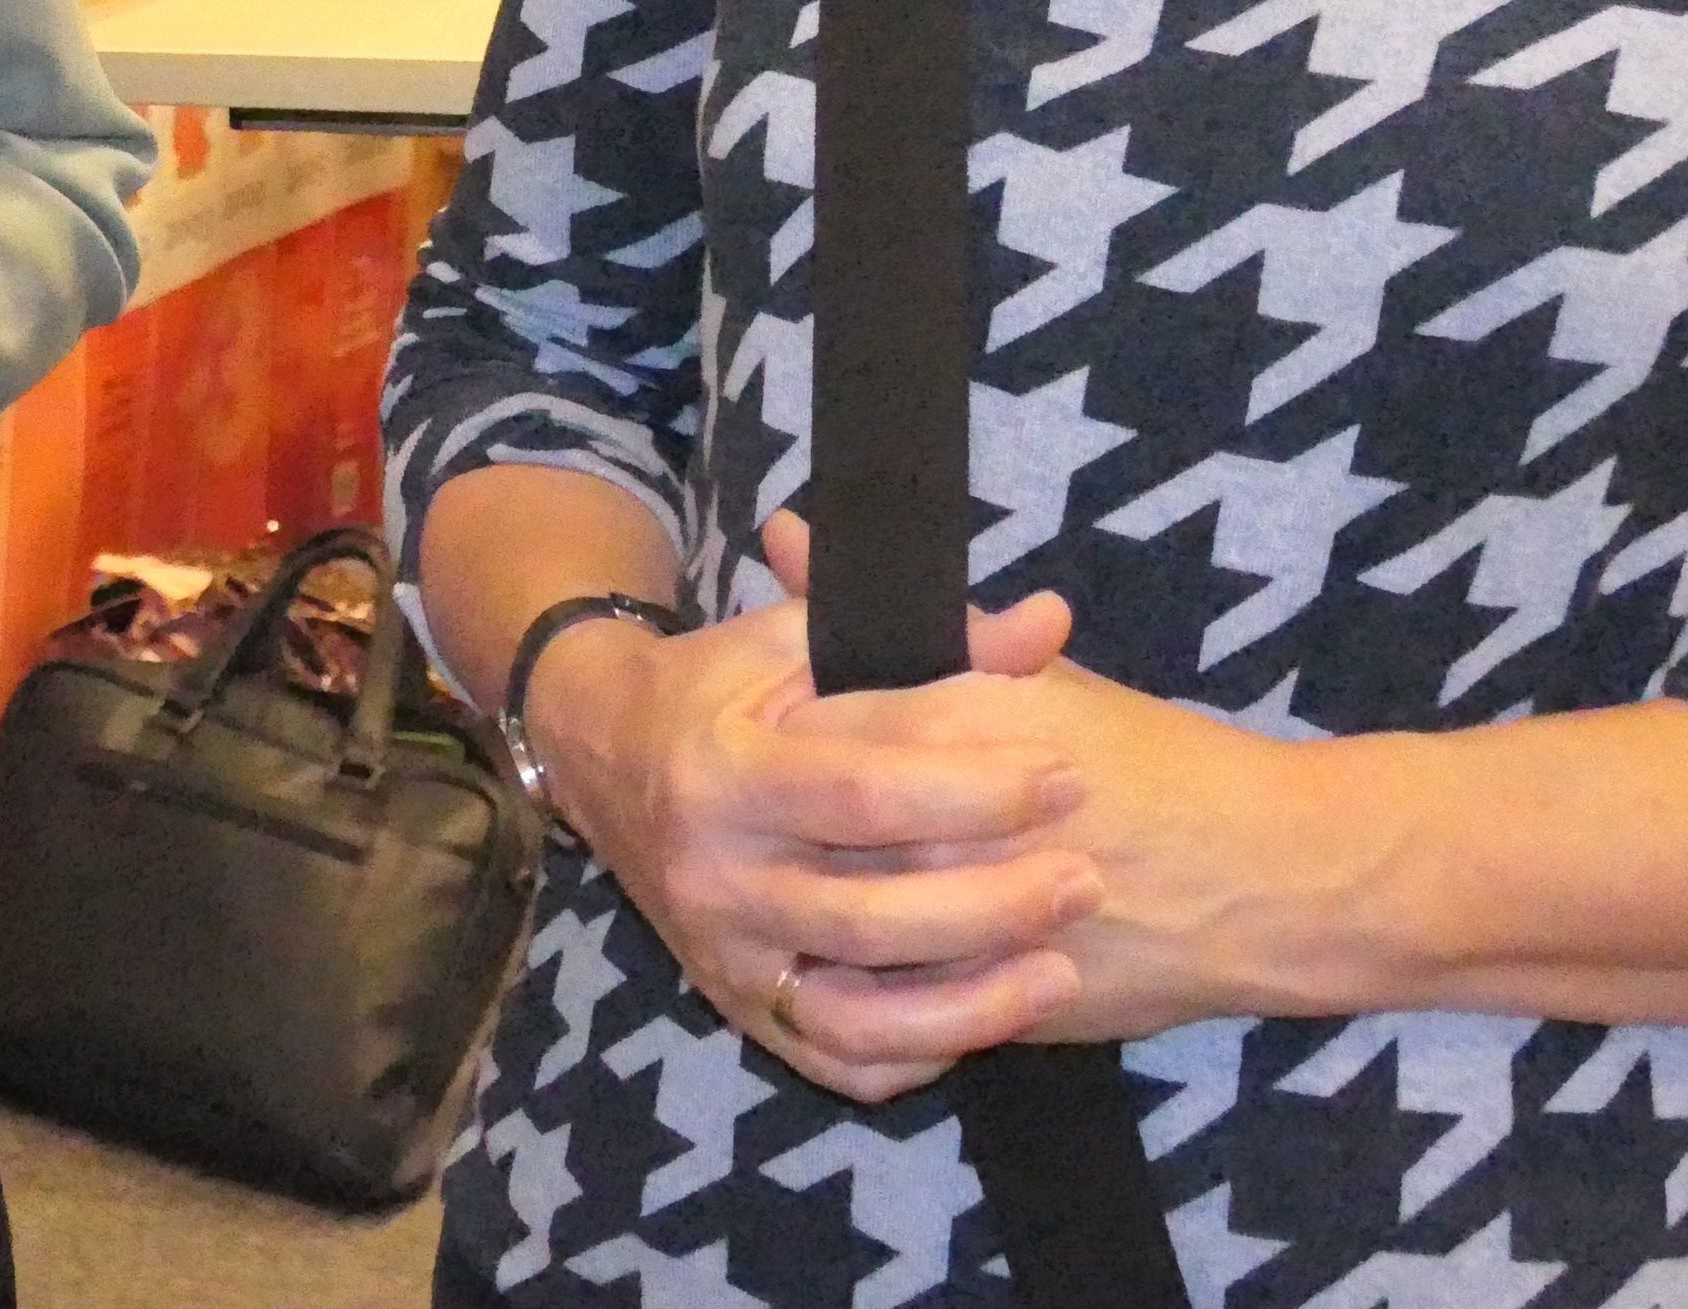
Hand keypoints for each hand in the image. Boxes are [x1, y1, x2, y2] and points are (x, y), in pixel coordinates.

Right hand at [526, 538, 1096, 1102]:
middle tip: (1088, 882)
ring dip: (970, 1005)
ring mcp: (724, 955)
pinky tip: (985, 1022)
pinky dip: (915, 1056)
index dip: (971, 791)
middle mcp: (717, 876)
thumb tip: (1048, 624)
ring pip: (856, 1015)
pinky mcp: (738, 1007)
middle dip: (992, 906)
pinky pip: (835, 1062)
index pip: (862, 792)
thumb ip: (922, 635)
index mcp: (727, 772)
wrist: (600, 755)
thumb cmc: (717, 687)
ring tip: (1063, 973)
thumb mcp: (797, 640)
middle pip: (869, 917)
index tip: (1063, 778)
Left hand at [764, 516, 1337, 1044]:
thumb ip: (891, 611)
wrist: (1261, 879)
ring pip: (838, 919)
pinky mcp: (983, 998)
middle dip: (791, 820)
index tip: (778, 730)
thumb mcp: (1028, 675)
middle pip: (808, 825)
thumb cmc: (1149, 759)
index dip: (778, 729)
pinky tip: (869, 948)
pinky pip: (889, 999)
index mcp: (945, 728)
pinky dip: (872, 973)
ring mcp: (958, 922)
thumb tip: (784, 534)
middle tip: (789, 811)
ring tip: (831, 875)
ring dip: (825, 899)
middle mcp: (937, 826)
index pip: (805, 727)